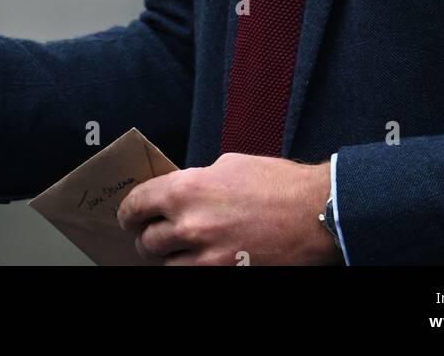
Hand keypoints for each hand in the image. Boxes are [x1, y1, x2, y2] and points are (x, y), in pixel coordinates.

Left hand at [116, 154, 339, 265]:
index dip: (128, 213)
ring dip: (169, 259)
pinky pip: (191, 278)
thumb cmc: (276, 183)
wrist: (315, 213)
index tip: (128, 217)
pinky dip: (190, 270)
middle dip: (148, 238)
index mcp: (186, 190)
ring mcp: (207, 258)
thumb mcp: (227, 166)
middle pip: (148, 242)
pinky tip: (197, 261)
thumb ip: (196, 181)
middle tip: (153, 235)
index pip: (137, 205)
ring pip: (167, 267)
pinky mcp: (224, 277)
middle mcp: (190, 226)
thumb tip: (178, 194)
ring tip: (177, 251)